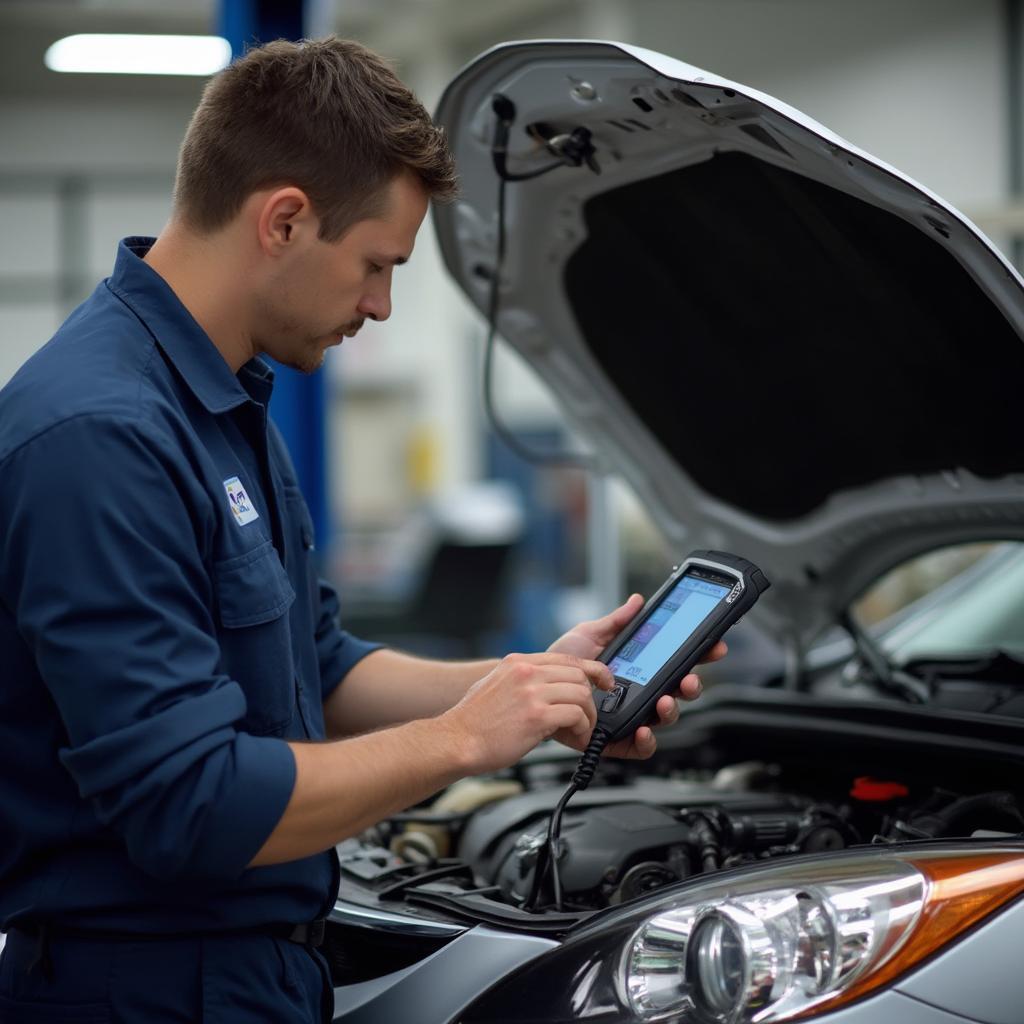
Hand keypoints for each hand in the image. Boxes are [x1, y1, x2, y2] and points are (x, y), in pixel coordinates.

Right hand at [440, 653, 614, 774]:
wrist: (456, 741)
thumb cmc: (473, 722)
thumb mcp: (495, 685)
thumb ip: (520, 680)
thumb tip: (544, 685)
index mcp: (517, 662)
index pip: (566, 659)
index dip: (591, 670)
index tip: (603, 681)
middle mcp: (526, 672)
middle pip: (578, 675)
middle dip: (590, 698)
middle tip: (587, 717)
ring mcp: (531, 692)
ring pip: (581, 694)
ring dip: (588, 716)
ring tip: (580, 730)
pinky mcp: (536, 716)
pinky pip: (576, 715)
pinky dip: (582, 728)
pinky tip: (574, 737)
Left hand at [547, 593, 726, 758]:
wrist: (534, 685)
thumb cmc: (561, 663)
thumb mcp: (590, 635)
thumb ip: (616, 622)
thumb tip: (637, 602)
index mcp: (641, 668)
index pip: (677, 663)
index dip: (699, 656)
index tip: (714, 646)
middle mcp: (640, 693)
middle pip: (678, 693)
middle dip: (692, 685)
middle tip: (689, 678)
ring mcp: (631, 716)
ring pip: (664, 718)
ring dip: (672, 710)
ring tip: (665, 700)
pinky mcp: (616, 739)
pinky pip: (640, 747)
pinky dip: (647, 741)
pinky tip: (643, 728)